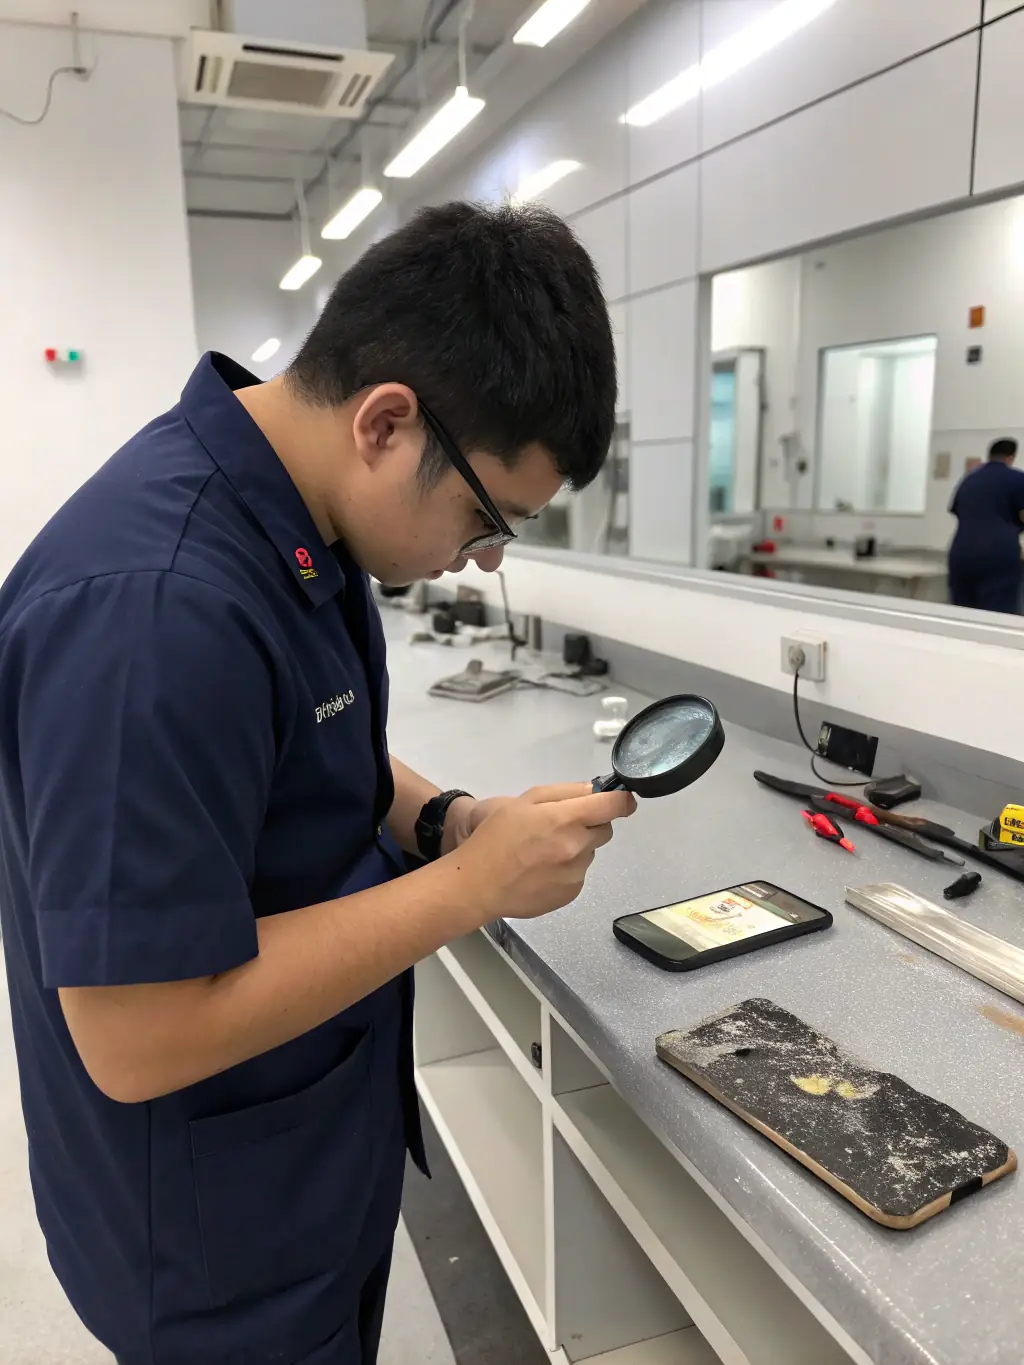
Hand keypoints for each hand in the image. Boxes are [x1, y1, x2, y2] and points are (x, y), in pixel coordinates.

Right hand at [446, 783, 636, 923]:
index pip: (614, 806)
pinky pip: (579, 874)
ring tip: (542, 853)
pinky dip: (567, 869)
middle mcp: (578, 848)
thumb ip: (563, 792)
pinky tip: (540, 871)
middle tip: (558, 826)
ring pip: (590, 852)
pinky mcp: (571, 894)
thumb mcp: (524, 801)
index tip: (619, 799)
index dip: (621, 800)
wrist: (478, 885)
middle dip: (589, 824)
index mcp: (566, 820)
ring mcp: (576, 874)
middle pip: (604, 829)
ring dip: (576, 848)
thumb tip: (594, 791)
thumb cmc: (496, 837)